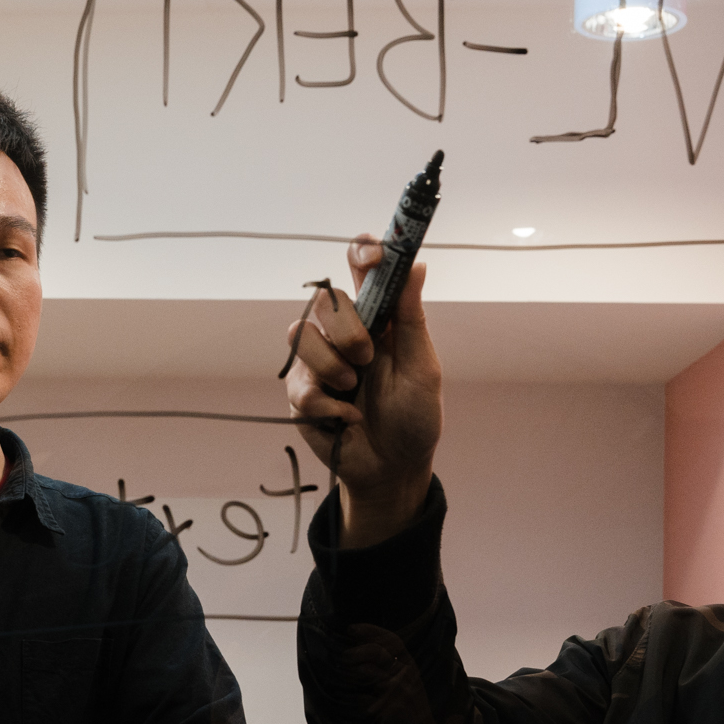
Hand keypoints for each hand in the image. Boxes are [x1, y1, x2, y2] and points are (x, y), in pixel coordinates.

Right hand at [282, 234, 443, 545]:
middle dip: (347, 330)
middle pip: (326, 299)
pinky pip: (300, 382)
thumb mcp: (423, 368)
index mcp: (378, 318)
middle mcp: (344, 332)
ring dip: (333, 366)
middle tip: (367, 359)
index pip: (360, 270)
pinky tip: (346, 418)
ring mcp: (318, 361)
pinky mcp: (301, 392)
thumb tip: (418, 265)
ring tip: (354, 391)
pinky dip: (328, 404)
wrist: (392, 469)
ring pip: (301, 334)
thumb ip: (412, 318)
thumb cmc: (414, 418)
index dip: (362, 254)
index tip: (371, 259)